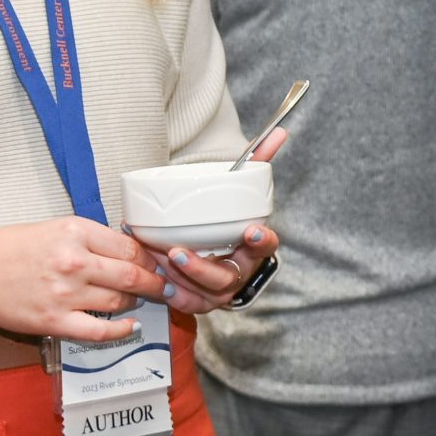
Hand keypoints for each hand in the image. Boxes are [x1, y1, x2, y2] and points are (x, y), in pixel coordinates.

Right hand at [0, 217, 161, 342]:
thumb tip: (130, 251)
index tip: (161, 265)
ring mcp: (64, 294)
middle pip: (133, 275)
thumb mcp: (55, 228)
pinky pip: (99, 331)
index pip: (130, 248)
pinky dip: (121, 331)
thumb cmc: (12, 248)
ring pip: (119, 301)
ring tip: (139, 301)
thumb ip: (92, 239)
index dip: (152, 259)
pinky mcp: (54, 321)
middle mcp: (74, 262)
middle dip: (157, 284)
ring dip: (135, 303)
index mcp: (75, 232)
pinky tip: (130, 327)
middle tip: (169, 287)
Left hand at [150, 128, 289, 310]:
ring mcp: (220, 292)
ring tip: (157, 259)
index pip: (266, 247)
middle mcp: (239, 274)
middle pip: (226, 278)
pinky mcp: (201, 302)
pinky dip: (172, 294)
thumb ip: (257, 163)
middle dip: (201, 268)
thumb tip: (278, 132)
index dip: (260, 242)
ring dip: (178, 279)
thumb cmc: (233, 222)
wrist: (225, 257)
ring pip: (203, 293)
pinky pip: (186, 304)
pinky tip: (157, 280)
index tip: (251, 231)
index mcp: (253, 249)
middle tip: (178, 252)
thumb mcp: (244, 195)